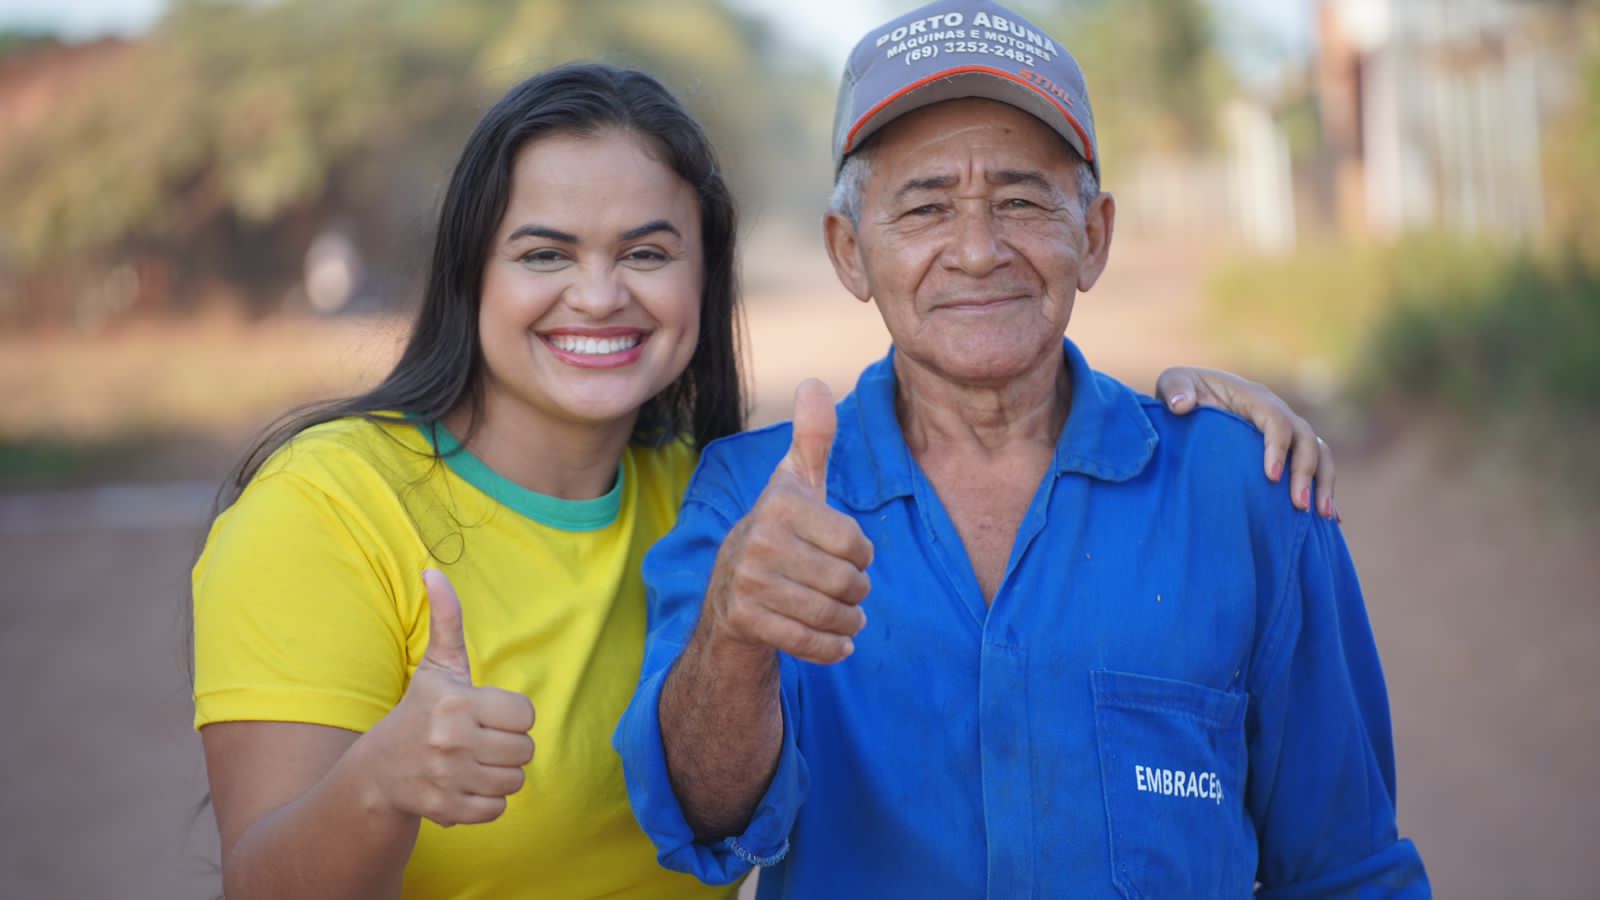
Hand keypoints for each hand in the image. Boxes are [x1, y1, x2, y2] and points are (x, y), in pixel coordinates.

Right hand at [364, 569, 535, 826]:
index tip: (488, 715)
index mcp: (457, 702)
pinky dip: (487, 802)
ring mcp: (447, 777)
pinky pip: (497, 810)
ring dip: (499, 775)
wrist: (377, 773)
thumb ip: (446, 620)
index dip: (511, 716)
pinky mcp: (445, 809)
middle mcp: (452, 740)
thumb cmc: (418, 712)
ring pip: (515, 782)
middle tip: (481, 742)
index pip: (526, 715)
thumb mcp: (436, 667)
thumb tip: (433, 571)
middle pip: (525, 751)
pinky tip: (464, 786)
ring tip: (473, 763)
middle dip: (508, 747)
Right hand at [702, 379, 873, 664]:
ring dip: (849, 622)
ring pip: (832, 614)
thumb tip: (813, 382)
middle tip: (848, 592)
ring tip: (847, 616)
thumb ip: (812, 437)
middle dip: (857, 593)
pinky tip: (838, 642)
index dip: (862, 555)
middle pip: (847, 583)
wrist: (728, 596)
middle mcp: (759, 539)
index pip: (856, 543)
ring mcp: (748, 582)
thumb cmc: (779, 532)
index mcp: (780, 503)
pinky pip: (811, 644)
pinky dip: (834, 649)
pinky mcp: (745, 621)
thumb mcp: (796, 483)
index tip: (846, 554)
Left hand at [1156, 366, 1336, 518]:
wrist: (1191, 399)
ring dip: (1324, 483)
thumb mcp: (1173, 382)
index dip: (1278, 447)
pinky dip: (1324, 490)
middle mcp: (1277, 413)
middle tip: (1298, 505)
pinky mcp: (1287, 450)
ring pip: (1319, 453)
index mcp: (1253, 397)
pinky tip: (1330, 520)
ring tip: (1321, 516)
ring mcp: (1286, 432)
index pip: (1276, 420)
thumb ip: (1175, 389)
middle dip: (1306, 472)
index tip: (1271, 477)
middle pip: (1306, 440)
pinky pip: (1316, 467)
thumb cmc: (1182, 392)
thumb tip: (1182, 406)